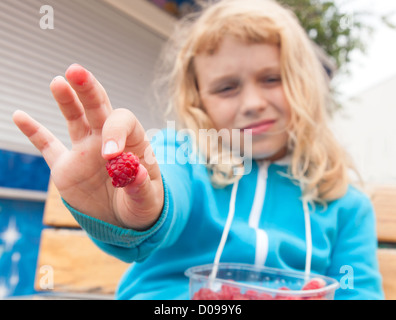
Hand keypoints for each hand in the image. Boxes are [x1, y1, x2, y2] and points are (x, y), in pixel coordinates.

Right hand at [13, 64, 163, 230]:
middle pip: (99, 108)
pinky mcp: (66, 166)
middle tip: (76, 72)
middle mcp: (107, 141)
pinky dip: (34, 132)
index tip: (109, 156)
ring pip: (75, 119)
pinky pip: (48, 146)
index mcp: (133, 144)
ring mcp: (85, 151)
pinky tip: (19, 115)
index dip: (115, 133)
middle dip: (89, 90)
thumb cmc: (142, 206)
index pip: (124, 124)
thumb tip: (135, 173)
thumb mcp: (147, 201)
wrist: (125, 221)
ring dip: (67, 100)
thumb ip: (141, 187)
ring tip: (58, 82)